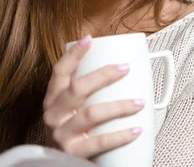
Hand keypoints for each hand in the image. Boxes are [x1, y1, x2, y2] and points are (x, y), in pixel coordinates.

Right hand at [42, 35, 143, 158]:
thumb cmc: (74, 132)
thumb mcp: (72, 110)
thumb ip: (87, 92)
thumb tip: (121, 68)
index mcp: (53, 100)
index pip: (59, 72)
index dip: (73, 55)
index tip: (89, 39)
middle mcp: (53, 115)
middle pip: (77, 89)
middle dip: (103, 75)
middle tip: (126, 68)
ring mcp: (61, 135)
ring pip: (91, 114)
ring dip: (119, 106)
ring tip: (140, 102)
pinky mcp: (71, 154)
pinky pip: (100, 142)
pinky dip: (121, 135)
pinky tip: (136, 130)